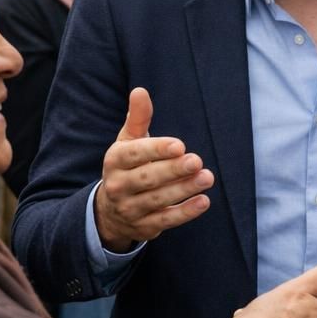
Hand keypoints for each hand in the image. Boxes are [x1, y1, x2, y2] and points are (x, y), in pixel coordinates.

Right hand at [94, 88, 212, 253]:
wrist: (110, 211)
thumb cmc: (128, 166)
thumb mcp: (128, 142)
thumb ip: (138, 118)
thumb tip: (140, 91)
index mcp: (115, 160)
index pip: (134, 154)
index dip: (156, 150)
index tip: (179, 145)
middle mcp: (118, 186)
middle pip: (147, 178)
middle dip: (173, 170)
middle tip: (197, 161)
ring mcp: (130, 208)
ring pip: (158, 200)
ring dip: (183, 189)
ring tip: (206, 177)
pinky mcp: (144, 226)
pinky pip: (166, 220)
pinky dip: (185, 212)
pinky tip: (203, 202)